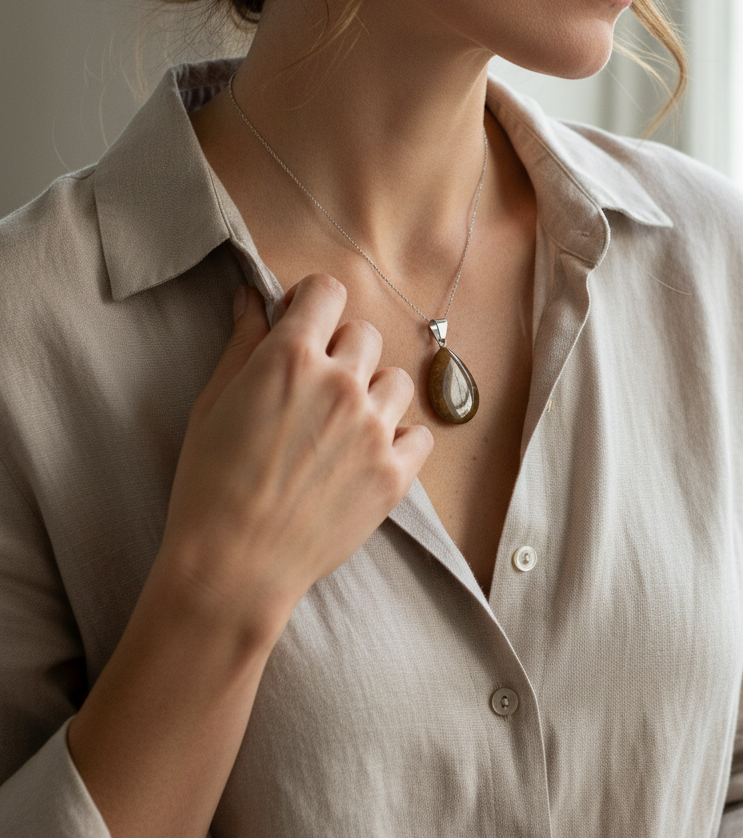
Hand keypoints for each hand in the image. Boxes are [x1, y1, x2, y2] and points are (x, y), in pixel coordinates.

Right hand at [160, 273, 432, 635]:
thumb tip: (252, 297)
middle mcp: (341, 384)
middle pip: (364, 334)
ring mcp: (374, 429)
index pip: (328, 290)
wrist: (234, 565)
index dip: (313, 301)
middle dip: (340, 350)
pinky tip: (368, 454)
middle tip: (314, 386)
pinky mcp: (395, 474)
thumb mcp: (212, 403)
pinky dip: (399, 440)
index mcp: (291, 358)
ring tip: (343, 424)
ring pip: (396, 380)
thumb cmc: (210, 483)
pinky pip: (420, 434)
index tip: (302, 322)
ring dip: (373, 393)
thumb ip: (242, 343)